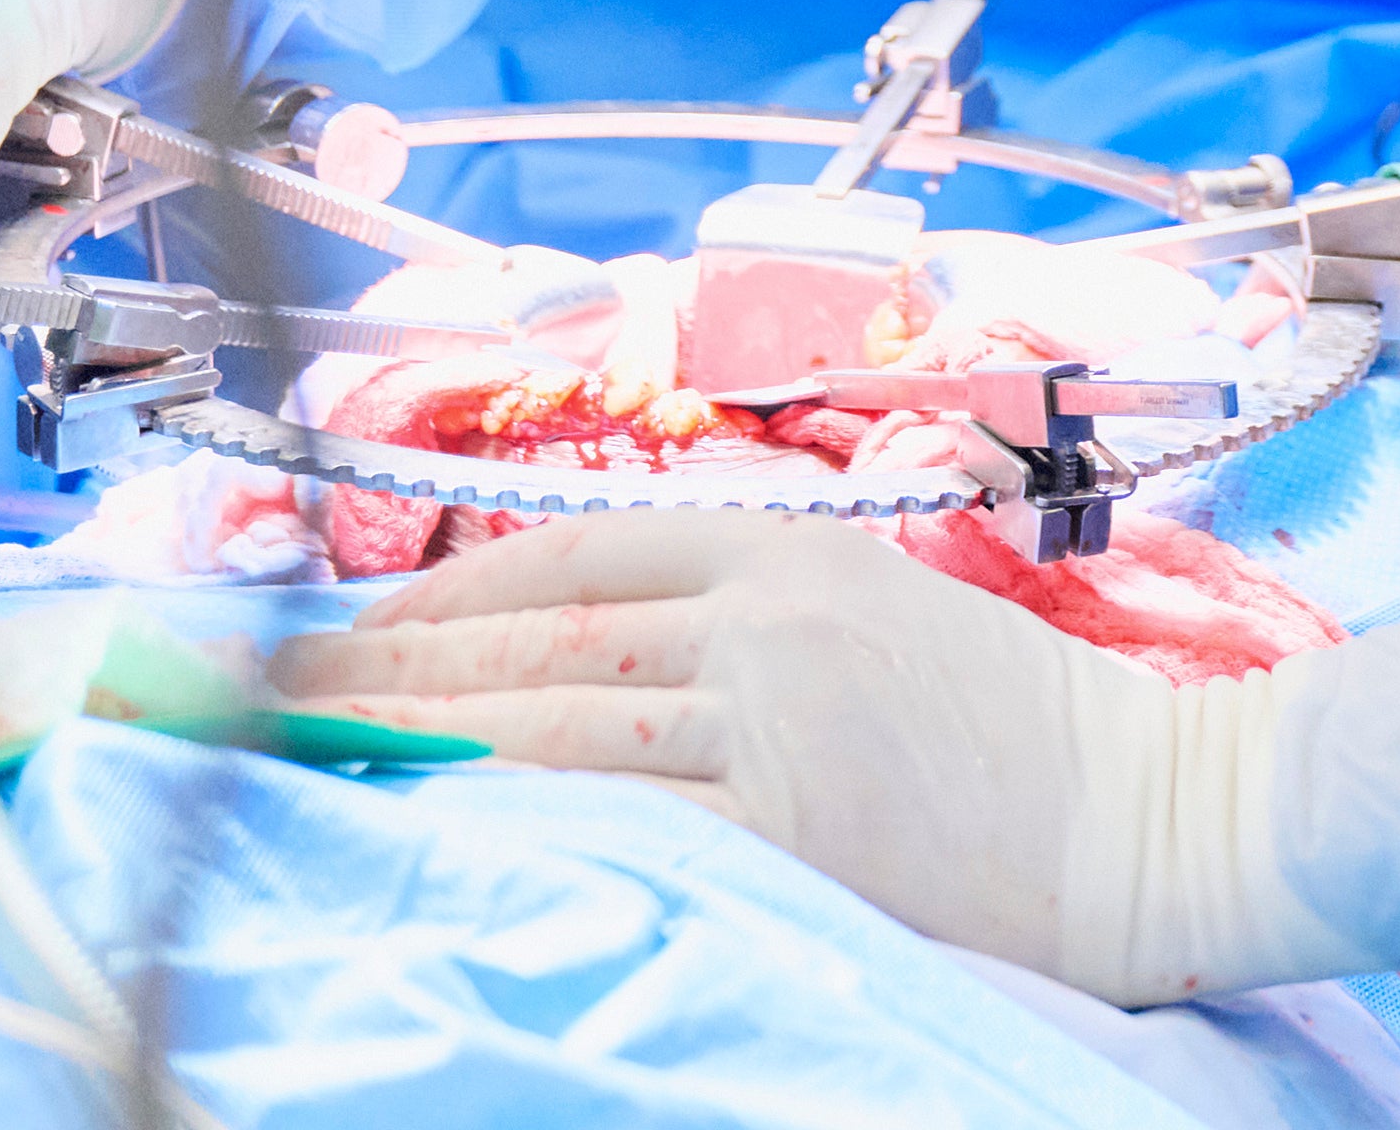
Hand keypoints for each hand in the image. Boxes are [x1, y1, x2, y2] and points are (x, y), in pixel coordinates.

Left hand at [272, 509, 1399, 1004]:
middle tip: (240, 702)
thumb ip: (733, 624)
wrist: (1159, 819)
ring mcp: (778, 729)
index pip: (556, 562)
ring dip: (397, 752)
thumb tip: (545, 666)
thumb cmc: (1024, 736)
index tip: (328, 638)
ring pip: (539, 733)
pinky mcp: (793, 835)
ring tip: (287, 773)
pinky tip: (419, 845)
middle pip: (520, 648)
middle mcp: (769, 623)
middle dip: (368, 676)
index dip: (422, 601)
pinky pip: (610, 829)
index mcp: (789, 553)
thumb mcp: (877, 619)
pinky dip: (499, 833)